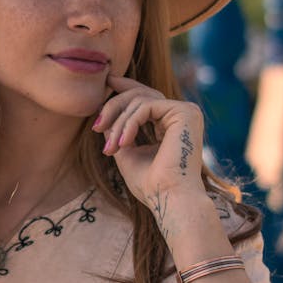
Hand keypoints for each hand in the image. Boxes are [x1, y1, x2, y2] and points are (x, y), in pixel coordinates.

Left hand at [93, 75, 205, 208]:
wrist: (169, 200)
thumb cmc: (151, 185)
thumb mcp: (127, 154)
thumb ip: (118, 132)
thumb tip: (104, 115)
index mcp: (172, 124)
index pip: (147, 98)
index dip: (126, 87)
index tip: (107, 82)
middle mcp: (183, 114)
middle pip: (141, 95)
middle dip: (114, 107)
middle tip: (96, 126)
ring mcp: (186, 111)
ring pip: (140, 100)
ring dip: (119, 123)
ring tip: (111, 148)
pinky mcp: (185, 112)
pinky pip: (146, 106)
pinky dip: (130, 123)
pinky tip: (123, 143)